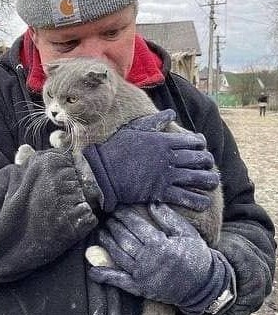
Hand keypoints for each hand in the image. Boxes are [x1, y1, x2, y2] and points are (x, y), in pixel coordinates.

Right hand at [82, 109, 217, 211]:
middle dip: (208, 162)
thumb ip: (154, 122)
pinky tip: (203, 202)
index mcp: (164, 141)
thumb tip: (171, 112)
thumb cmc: (115, 150)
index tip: (201, 147)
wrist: (102, 172)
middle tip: (207, 165)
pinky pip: (186, 197)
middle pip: (200, 159)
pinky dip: (198, 201)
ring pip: (198, 178)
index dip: (201, 144)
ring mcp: (166, 175)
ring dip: (209, 181)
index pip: (194, 141)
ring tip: (212, 183)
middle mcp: (169, 157)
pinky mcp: (161, 192)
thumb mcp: (134, 130)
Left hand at [88, 203, 231, 314]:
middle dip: (113, 226)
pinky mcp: (139, 288)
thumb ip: (169, 218)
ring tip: (101, 232)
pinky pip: (118, 281)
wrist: (204, 285)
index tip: (117, 207)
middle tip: (107, 217)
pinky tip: (93, 269)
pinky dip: (104, 275)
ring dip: (106, 243)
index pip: (136, 225)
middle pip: (124, 238)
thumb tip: (152, 203)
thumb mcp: (187, 234)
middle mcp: (148, 259)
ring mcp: (142, 275)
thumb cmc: (196, 256)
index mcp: (160, 244)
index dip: (124, 215)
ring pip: (118, 255)